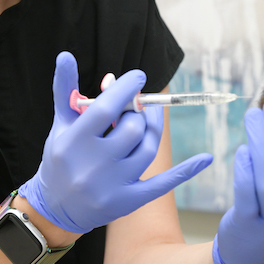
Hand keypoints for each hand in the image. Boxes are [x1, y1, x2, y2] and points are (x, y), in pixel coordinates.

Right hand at [19, 52, 212, 233]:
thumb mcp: (61, 124)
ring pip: (146, 149)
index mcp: (74, 142)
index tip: (139, 78)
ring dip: (151, 129)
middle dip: (137, 113)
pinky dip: (187, 170)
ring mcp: (111, 186)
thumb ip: (65, 90)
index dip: (127, 89)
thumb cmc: (61, 158)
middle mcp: (92, 165)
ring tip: (146, 119)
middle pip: (131, 129)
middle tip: (135, 108)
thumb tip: (66, 55)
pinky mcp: (126, 202)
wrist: (56, 208)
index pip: (107, 109)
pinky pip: (163, 184)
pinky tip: (207, 158)